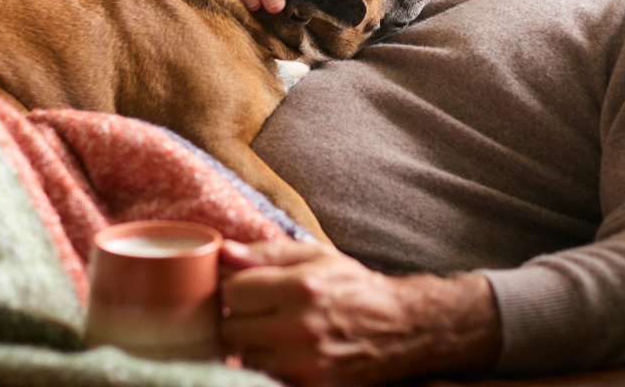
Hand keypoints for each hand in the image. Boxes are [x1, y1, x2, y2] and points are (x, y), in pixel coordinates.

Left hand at [219, 239, 500, 386]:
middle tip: (257, 309)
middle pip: (231, 327)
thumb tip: (223, 251)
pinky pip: (265, 374)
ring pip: (243, 355)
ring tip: (273, 328)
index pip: (233, 292)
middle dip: (237, 316)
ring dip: (250, 342)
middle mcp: (301, 326)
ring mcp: (305, 361)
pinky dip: (268, 362)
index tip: (247, 288)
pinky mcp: (311, 385)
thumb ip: (267, 252)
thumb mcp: (316, 256)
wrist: (401, 327)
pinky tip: (285, 348)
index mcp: (301, 286)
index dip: (235, 288)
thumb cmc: (353, 286)